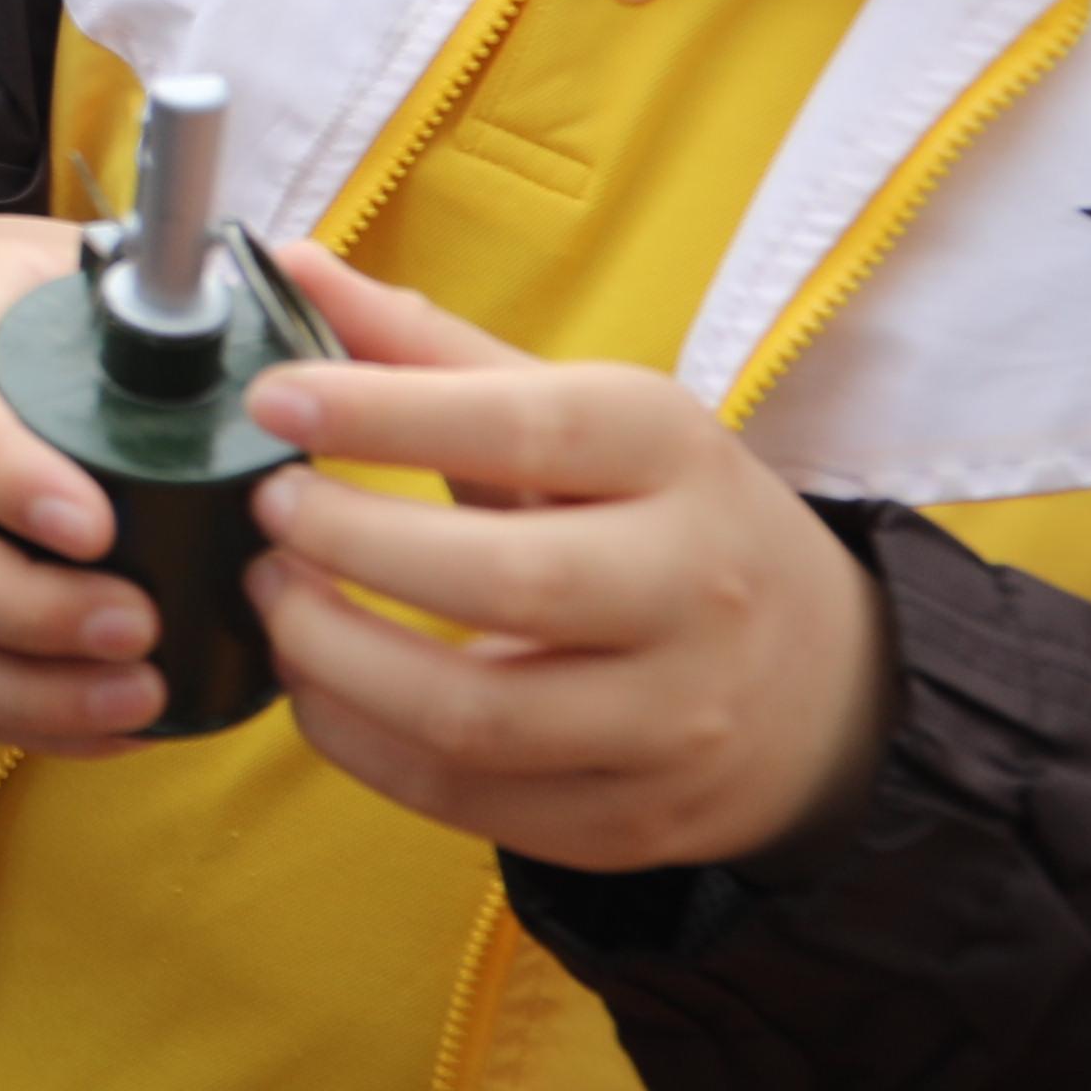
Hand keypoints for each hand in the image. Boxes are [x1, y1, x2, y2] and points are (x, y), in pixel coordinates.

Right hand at [0, 213, 158, 753]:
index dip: (9, 475)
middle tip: (138, 628)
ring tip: (140, 700)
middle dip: (22, 609)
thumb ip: (175, 287)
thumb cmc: (23, 312)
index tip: (98, 526)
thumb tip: (307, 282)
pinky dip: (22, 722)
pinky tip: (117, 726)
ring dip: (19, 689)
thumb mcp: (76, 268)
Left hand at [230, 245, 891, 874]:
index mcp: (678, 457)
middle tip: (269, 513)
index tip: (273, 399)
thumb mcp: (588, 417)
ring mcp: (669, 720)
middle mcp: (693, 589)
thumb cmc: (665, 519)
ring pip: (477, 715)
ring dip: (337, 660)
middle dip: (355, 545)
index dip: (387, 412)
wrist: (821, 686)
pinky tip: (317, 690)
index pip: (529, 427)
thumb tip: (287, 269)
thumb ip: (433, 352)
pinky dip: (361, 746)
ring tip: (275, 602)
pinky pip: (465, 802)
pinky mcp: (630, 821)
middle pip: (508, 581)